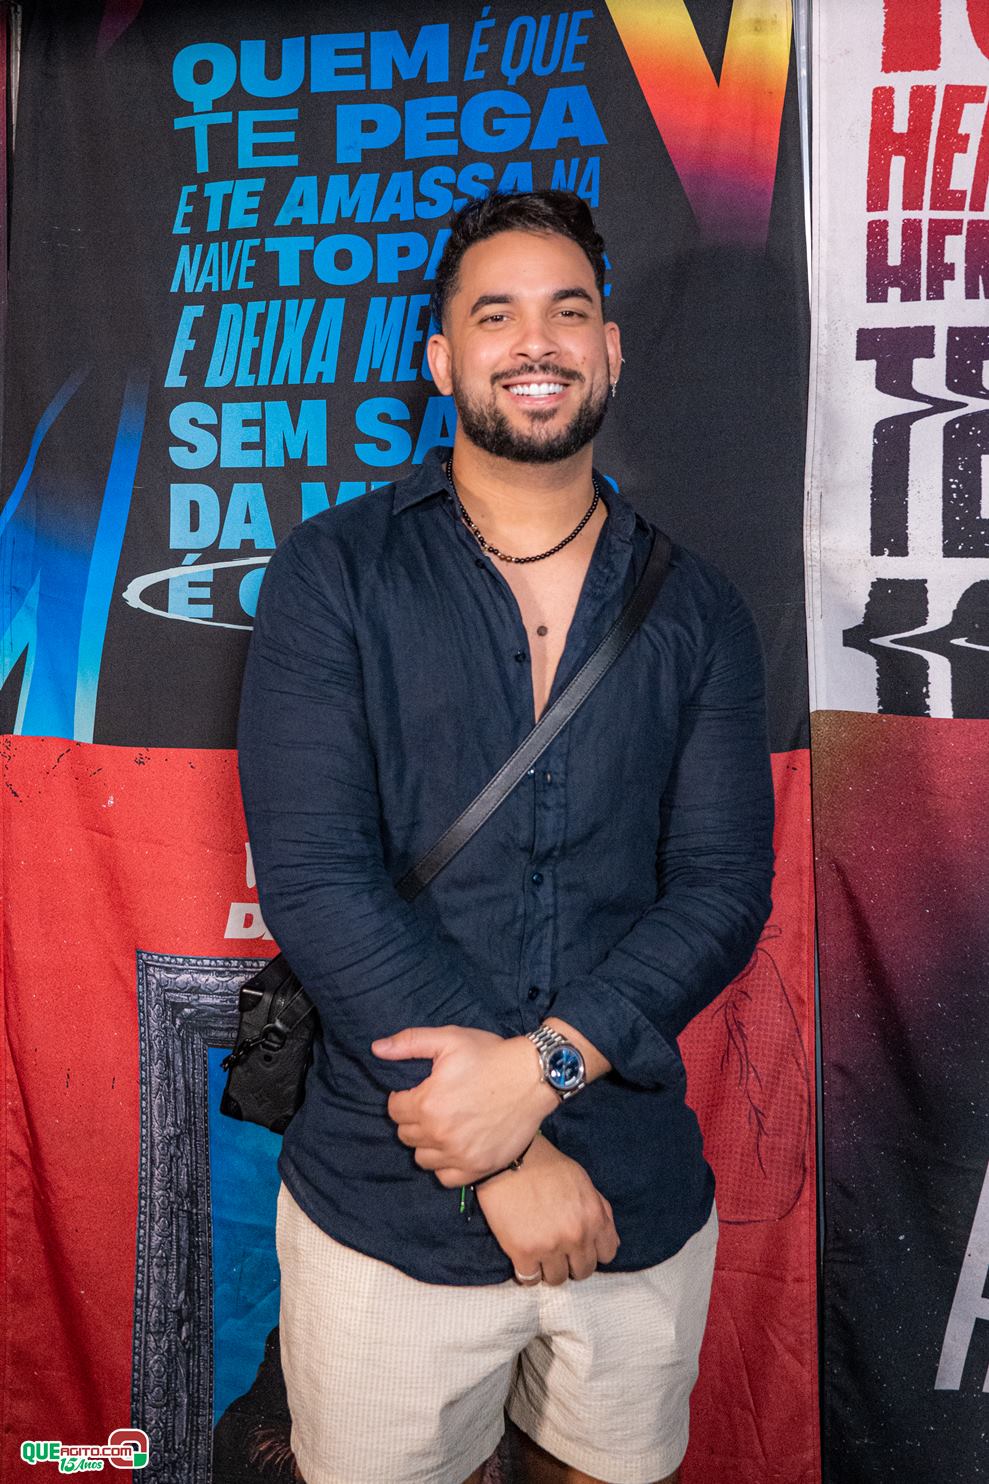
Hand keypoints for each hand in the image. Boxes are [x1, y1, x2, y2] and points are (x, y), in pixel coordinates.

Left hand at [372, 1026, 556, 1186]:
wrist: (534, 1076)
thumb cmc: (491, 1055)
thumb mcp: (449, 1039)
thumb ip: (409, 1043)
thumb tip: (377, 1049)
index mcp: (428, 1103)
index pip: (394, 1111)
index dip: (402, 1099)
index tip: (415, 1093)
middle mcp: (440, 1134)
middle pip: (406, 1135)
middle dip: (413, 1120)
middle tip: (431, 1107)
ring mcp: (460, 1155)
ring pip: (423, 1159)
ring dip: (427, 1144)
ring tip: (442, 1127)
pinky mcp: (478, 1168)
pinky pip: (446, 1178)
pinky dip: (445, 1166)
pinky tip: (454, 1148)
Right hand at [475, 1135, 619, 1284]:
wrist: (509, 1158)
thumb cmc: (546, 1165)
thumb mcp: (583, 1182)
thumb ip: (601, 1212)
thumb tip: (612, 1244)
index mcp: (594, 1217)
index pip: (607, 1254)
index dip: (593, 1250)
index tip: (580, 1246)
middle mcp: (576, 1236)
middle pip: (583, 1271)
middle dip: (572, 1262)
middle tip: (557, 1250)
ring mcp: (550, 1246)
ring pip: (557, 1279)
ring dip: (549, 1269)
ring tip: (539, 1254)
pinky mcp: (523, 1252)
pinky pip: (530, 1279)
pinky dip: (527, 1272)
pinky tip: (523, 1257)